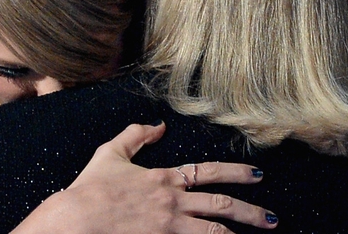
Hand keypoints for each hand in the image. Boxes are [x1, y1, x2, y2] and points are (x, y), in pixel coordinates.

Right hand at [14, 122, 277, 233]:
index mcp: (164, 179)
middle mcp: (172, 203)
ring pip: (213, 232)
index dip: (236, 173)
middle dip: (250, 213)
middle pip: (220, 206)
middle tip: (272, 219)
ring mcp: (169, 227)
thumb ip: (136, 135)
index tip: (258, 176)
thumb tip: (159, 124)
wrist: (75, 220)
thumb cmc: (89, 189)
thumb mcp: (110, 153)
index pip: (208, 173)